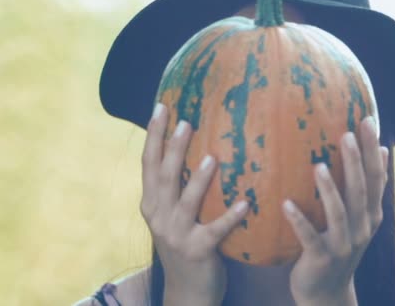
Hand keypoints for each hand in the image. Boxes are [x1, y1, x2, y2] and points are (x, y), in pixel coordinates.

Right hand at [141, 103, 248, 305]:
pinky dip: (230, 216)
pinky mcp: (197, 250)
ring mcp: (176, 234)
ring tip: (212, 158)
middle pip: (164, 176)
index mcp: (151, 203)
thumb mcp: (171, 214)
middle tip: (186, 122)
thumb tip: (194, 147)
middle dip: (173, 147)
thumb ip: (175, 187)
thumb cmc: (185, 243)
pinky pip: (215, 230)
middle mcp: (159, 216)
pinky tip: (245, 203)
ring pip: (185, 201)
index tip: (161, 107)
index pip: (149, 163)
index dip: (154, 135)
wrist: (187, 289)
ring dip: (199, 180)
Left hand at [283, 116, 388, 305]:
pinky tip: (286, 204)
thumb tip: (381, 149)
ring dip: (329, 189)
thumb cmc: (339, 245)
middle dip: (355, 161)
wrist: (328, 292)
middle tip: (347, 133)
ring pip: (339, 213)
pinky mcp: (322, 258)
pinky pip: (309, 237)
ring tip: (319, 165)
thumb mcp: (359, 218)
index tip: (368, 121)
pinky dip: (299, 221)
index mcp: (371, 215)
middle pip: (361, 190)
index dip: (372, 150)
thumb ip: (368, 188)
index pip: (376, 177)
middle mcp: (362, 228)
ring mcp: (343, 244)